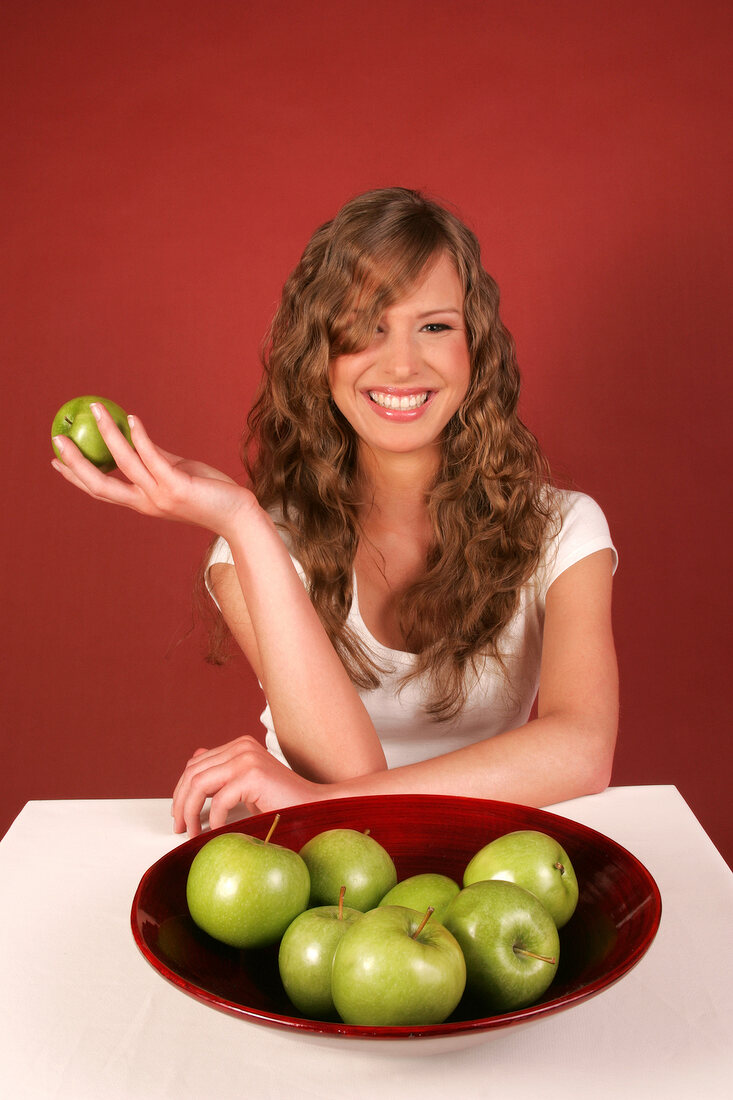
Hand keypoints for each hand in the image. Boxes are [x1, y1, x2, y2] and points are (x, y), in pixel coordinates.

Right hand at [51, 401, 254, 538]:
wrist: (237, 514)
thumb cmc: (210, 494)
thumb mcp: (177, 474)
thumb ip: (156, 459)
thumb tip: (137, 437)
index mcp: (141, 502)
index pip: (100, 490)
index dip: (76, 476)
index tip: (56, 460)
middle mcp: (145, 502)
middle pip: (100, 483)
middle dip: (76, 461)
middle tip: (58, 437)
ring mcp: (160, 496)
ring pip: (124, 463)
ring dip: (107, 434)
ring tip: (95, 410)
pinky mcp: (177, 486)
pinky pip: (153, 457)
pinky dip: (140, 437)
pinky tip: (132, 419)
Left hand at [171, 736, 323, 835]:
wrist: (315, 806)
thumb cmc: (282, 802)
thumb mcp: (246, 786)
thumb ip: (223, 772)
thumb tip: (194, 760)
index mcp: (239, 746)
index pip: (195, 764)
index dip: (180, 791)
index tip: (179, 815)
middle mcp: (241, 746)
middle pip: (192, 773)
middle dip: (180, 802)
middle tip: (180, 827)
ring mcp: (247, 758)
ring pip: (199, 784)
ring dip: (190, 811)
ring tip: (192, 831)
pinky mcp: (253, 775)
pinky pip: (218, 800)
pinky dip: (213, 819)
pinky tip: (217, 831)